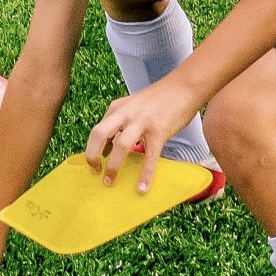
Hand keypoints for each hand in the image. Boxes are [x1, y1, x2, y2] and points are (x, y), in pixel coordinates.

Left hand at [84, 77, 199, 192]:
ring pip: (120, 146)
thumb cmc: (158, 99)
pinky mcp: (159, 132)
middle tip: (94, 172)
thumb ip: (120, 122)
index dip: (92, 149)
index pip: (97, 130)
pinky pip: (149, 157)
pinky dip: (145, 175)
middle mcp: (125, 114)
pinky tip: (141, 188)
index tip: (93, 164)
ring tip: (109, 181)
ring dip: (112, 166)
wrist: (183, 87)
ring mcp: (142, 122)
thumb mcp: (132, 106)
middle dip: (92, 155)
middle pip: (99, 134)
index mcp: (117, 108)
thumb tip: (109, 147)